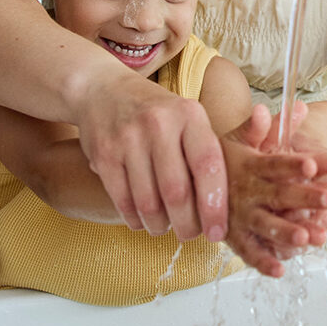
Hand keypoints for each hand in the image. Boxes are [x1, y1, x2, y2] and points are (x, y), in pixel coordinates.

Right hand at [74, 66, 227, 242]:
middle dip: (187, 225)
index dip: (215, 205)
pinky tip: (142, 220)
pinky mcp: (104, 154)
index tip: (218, 231)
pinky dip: (135, 220)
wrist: (103, 90)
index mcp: (189, 114)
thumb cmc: (158, 114)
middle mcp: (159, 123)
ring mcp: (128, 138)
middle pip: (177, 192)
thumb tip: (222, 208)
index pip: (208, 165)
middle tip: (190, 235)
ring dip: (160, 226)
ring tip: (165, 227)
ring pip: (149, 203)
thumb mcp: (188, 117)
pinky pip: (123, 201)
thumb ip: (208, 153)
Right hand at [220, 103, 326, 276]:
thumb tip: (300, 106)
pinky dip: (263, 262)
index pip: (278, 163)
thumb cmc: (220, 160)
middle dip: (307, 196)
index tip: (313, 162)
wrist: (182, 179)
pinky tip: (281, 270)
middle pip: (280, 193)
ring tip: (310, 237)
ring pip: (266, 224)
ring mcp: (240, 216)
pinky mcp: (233, 237)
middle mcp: (247, 191)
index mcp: (252, 165)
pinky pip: (248, 252)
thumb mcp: (242, 139)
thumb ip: (273, 127)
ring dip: (287, 231)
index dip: (293, 163)